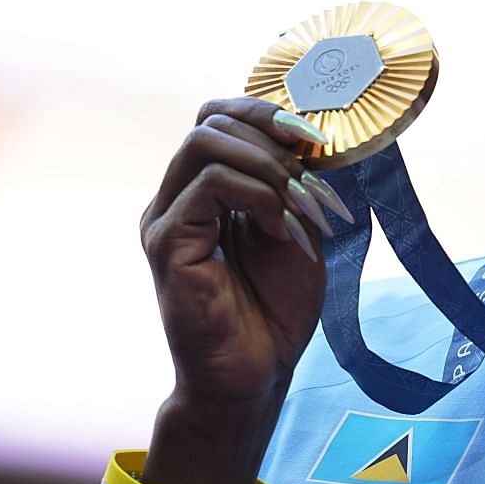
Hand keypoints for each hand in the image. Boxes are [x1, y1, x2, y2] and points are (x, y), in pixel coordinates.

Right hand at [136, 97, 350, 483]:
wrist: (258, 371)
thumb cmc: (276, 305)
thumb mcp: (299, 223)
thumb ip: (296, 177)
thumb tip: (318, 130)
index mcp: (204, 188)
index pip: (220, 117)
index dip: (268, 112)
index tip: (318, 138)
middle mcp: (177, 196)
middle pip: (212, 119)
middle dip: (274, 135)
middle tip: (314, 172)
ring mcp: (166, 217)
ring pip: (206, 141)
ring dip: (268, 163)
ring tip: (300, 203)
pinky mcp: (166, 242)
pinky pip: (208, 184)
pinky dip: (257, 194)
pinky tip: (281, 227)